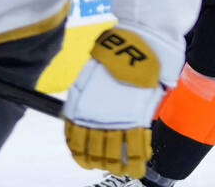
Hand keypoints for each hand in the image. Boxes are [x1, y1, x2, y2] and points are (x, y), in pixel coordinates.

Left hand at [63, 27, 173, 177]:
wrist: (135, 46)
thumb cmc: (114, 57)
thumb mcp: (91, 77)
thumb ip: (87, 98)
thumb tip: (82, 111)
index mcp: (79, 108)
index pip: (75, 143)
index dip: (82, 155)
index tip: (86, 158)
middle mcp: (94, 118)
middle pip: (93, 153)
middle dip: (100, 161)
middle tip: (107, 163)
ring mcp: (115, 121)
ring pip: (113, 156)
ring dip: (117, 164)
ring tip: (124, 167)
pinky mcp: (136, 120)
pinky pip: (136, 149)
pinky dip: (137, 161)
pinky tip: (139, 166)